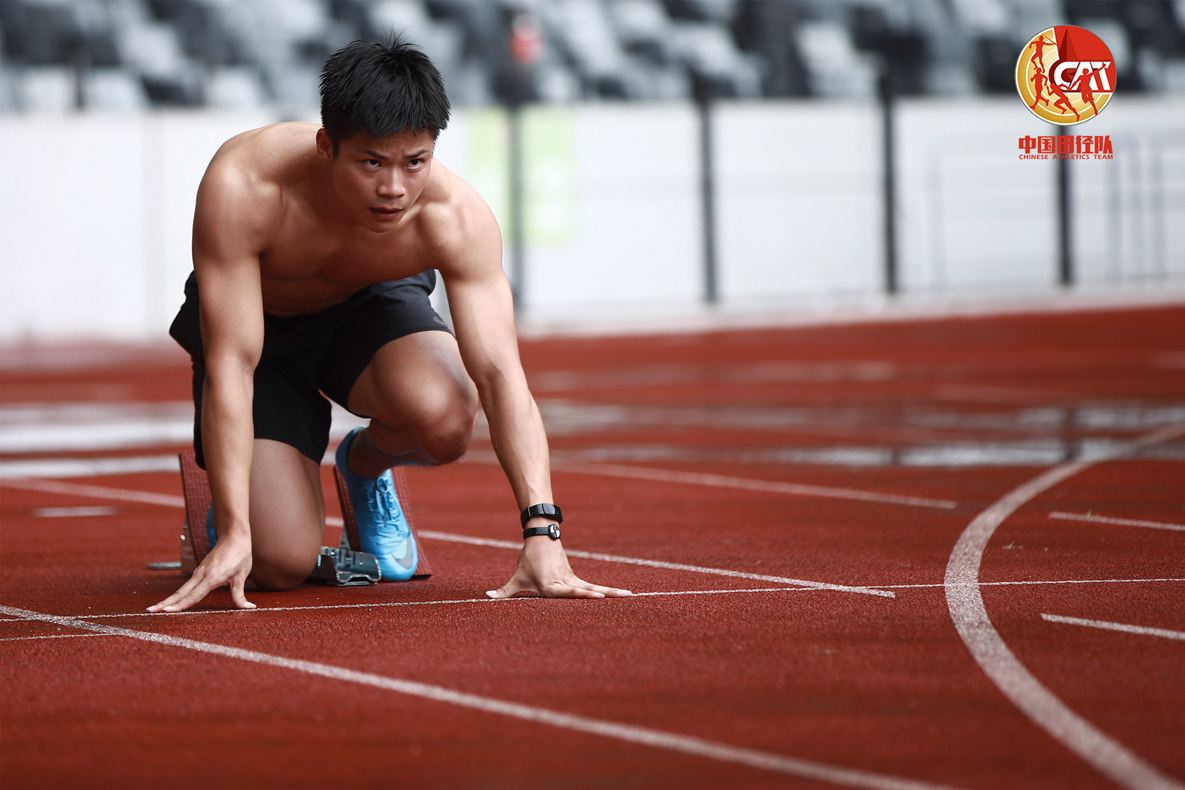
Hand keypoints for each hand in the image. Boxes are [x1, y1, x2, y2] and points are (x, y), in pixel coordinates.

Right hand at [147, 533, 255, 612]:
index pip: (193, 595)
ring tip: (156, 608)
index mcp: (211, 577)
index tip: (167, 611)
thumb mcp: (242, 576)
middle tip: (150, 611)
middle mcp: (201, 575)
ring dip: (169, 599)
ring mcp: (199, 572)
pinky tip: (173, 600)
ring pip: (182, 589)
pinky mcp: (200, 570)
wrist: (234, 536)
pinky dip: (178, 594)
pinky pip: (187, 585)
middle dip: (166, 602)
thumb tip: (249, 608)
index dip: (180, 605)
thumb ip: (240, 594)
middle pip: (181, 592)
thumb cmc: (240, 555)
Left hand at [486, 538, 631, 598]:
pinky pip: (592, 587)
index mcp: (550, 584)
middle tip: (621, 597)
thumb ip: (504, 590)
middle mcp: (564, 582)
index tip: (597, 597)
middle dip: (603, 595)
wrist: (541, 537)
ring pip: (594, 588)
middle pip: (586, 591)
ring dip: (612, 592)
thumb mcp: (517, 576)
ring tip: (630, 596)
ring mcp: (572, 579)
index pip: (568, 592)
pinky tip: (622, 595)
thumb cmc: (528, 559)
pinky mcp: (576, 578)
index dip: (582, 594)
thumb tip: (487, 597)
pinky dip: (607, 591)